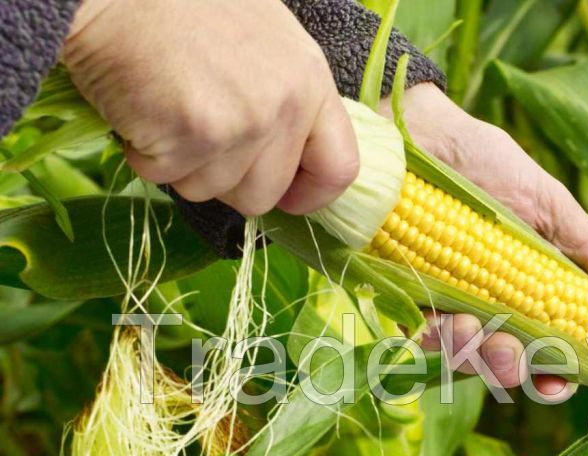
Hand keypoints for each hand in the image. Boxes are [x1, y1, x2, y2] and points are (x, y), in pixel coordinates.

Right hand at [63, 0, 358, 215]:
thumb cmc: (184, 7)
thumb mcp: (266, 41)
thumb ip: (288, 99)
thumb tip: (290, 162)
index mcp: (310, 82)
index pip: (339, 167)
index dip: (311, 195)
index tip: (287, 198)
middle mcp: (284, 107)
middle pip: (264, 194)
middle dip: (226, 182)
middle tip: (198, 137)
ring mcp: (240, 124)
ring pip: (210, 191)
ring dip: (180, 164)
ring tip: (167, 108)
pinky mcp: (190, 136)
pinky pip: (164, 176)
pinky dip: (143, 153)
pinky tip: (141, 106)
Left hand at [384, 84, 587, 399]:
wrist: (418, 132)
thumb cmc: (488, 162)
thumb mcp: (551, 204)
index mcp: (535, 289)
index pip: (554, 347)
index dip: (561, 374)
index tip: (564, 383)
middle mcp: (495, 306)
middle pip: (510, 364)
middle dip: (513, 370)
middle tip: (513, 354)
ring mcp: (450, 305)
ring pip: (467, 358)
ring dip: (473, 354)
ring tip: (470, 326)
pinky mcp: (409, 298)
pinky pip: (423, 338)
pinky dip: (435, 337)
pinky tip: (440, 318)